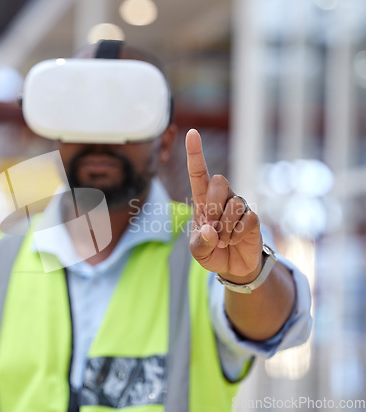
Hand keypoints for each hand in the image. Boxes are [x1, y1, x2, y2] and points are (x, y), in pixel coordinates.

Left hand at [185, 129, 262, 280]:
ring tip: (222, 240)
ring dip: (225, 227)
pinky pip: (247, 219)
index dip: (195, 153)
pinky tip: (234, 241)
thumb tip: (210, 229)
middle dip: (213, 205)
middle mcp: (222, 198)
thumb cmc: (211, 251)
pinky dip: (237, 234)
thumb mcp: (198, 251)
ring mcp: (239, 206)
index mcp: (202, 200)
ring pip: (233, 203)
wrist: (233, 267)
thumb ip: (199, 242)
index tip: (191, 132)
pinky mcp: (253, 218)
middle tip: (211, 227)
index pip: (198, 173)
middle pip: (218, 181)